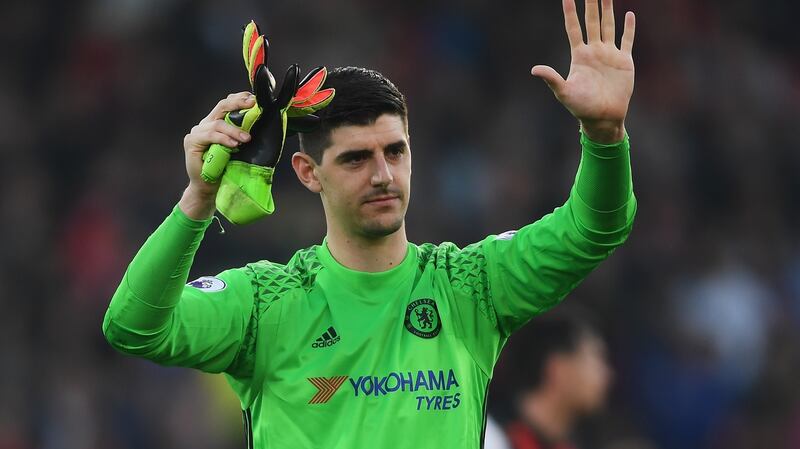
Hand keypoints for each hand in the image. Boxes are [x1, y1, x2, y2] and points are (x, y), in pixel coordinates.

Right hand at [182, 92, 253, 197]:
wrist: (209, 187)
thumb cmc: (225, 168)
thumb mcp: (238, 147)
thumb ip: (243, 134)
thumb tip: (263, 123)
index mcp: (216, 122)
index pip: (227, 104)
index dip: (240, 98)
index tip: (254, 99)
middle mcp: (206, 123)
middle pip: (222, 106)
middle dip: (238, 103)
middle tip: (253, 105)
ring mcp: (197, 132)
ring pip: (218, 123)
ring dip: (234, 130)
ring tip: (246, 139)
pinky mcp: (192, 142)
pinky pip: (210, 136)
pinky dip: (223, 139)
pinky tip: (234, 144)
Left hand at [531, 0, 635, 142]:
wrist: (603, 118)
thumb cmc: (581, 107)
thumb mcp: (564, 92)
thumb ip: (551, 79)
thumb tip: (534, 69)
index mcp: (579, 56)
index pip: (573, 28)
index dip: (570, 12)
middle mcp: (594, 51)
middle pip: (591, 22)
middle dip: (590, 4)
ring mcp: (609, 55)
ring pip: (608, 26)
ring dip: (608, 10)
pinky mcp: (624, 61)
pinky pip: (626, 40)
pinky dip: (628, 28)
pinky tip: (629, 14)